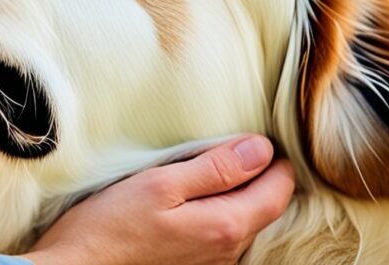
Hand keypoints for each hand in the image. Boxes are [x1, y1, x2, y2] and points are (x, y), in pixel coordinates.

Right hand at [21, 135, 293, 264]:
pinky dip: (217, 210)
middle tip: (229, 145)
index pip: (279, 189)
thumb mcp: (160, 184)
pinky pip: (221, 234)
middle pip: (265, 205)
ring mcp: (212, 263)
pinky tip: (190, 197)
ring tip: (206, 167)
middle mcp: (227, 252)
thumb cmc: (109, 226)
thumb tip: (260, 150)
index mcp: (225, 225)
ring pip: (244, 220)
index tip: (255, 136)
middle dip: (256, 174)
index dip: (274, 158)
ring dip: (235, 192)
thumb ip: (214, 169)